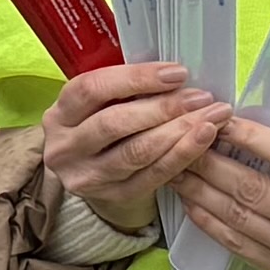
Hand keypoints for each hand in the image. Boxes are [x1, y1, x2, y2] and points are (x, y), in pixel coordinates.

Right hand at [43, 57, 228, 235]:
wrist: (92, 172)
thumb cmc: (101, 124)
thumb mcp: (99, 104)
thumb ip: (124, 88)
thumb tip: (175, 74)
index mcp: (59, 115)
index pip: (93, 89)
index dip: (136, 78)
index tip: (177, 73)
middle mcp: (65, 148)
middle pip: (115, 123)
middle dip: (164, 108)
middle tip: (201, 98)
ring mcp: (86, 177)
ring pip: (136, 153)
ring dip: (179, 132)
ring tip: (211, 118)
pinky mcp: (111, 196)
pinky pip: (153, 176)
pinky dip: (181, 156)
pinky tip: (202, 141)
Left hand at [170, 109, 269, 269]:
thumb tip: (251, 138)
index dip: (254, 137)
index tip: (226, 119)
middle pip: (254, 189)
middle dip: (212, 162)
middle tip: (184, 139)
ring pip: (239, 217)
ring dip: (201, 190)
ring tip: (176, 168)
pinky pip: (237, 245)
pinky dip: (210, 222)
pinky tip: (191, 203)